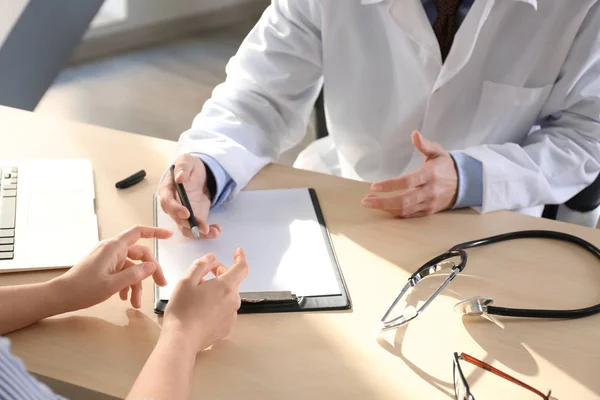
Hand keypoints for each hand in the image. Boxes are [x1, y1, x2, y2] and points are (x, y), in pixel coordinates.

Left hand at [54, 225, 172, 310]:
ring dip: (136, 284)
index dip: (155, 232)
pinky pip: (121, 272)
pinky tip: (124, 298)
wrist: (60, 297)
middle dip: (150, 271)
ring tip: (136, 303)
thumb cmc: (84, 289)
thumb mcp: (113, 284)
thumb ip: (135, 274)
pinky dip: (126, 284)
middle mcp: (112, 250)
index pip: (139, 232)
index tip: (169, 236)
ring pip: (131, 267)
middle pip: (139, 254)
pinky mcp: (104, 267)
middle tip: (161, 285)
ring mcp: (108, 259)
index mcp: (114, 247)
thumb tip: (152, 266)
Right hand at [158, 154, 220, 238]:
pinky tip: (217, 230)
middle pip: (177, 219)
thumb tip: (179, 178)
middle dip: (190, 225)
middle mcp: (172, 205)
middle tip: (204, 228)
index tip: (186, 213)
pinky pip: (196, 229)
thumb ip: (183, 168)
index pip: (167, 202)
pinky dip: (206, 232)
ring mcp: (182, 214)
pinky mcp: (193, 218)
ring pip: (186, 228)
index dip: (176, 209)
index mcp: (167, 190)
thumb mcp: (187, 161)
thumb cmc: (189, 167)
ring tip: (214, 232)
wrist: (199, 174)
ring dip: (199, 233)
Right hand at [161, 249, 248, 352]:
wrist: (182, 340)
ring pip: (227, 296)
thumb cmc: (182, 309)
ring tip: (198, 295)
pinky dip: (217, 305)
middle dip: (220, 274)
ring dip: (217, 291)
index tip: (237, 251)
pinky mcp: (227, 327)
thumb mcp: (186, 281)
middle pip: (232, 281)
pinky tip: (201, 311)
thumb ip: (201, 265)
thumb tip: (212, 258)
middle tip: (202, 276)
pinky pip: (225, 310)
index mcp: (226, 286)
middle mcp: (234, 300)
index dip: (240, 257)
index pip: (242, 267)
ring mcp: (232, 315)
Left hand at [362, 131, 457, 217]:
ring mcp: (429, 203)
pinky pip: (409, 215)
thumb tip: (414, 134)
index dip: (390, 185)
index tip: (374, 186)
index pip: (408, 182)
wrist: (464, 183)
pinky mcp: (428, 211)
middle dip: (383, 203)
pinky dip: (395, 213)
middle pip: (404, 201)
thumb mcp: (438, 151)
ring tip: (370, 203)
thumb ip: (425, 144)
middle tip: (365, 201)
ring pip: (405, 210)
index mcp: (430, 175)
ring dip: (385, 208)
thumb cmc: (446, 166)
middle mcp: (429, 191)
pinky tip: (383, 208)